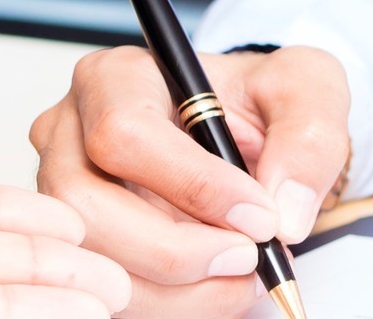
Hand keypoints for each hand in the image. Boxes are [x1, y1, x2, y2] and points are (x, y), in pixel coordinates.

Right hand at [31, 45, 350, 317]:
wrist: (254, 130)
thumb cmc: (262, 100)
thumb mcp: (307, 90)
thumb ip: (307, 138)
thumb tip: (284, 214)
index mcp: (118, 77)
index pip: (125, 135)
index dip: (193, 186)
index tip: (259, 218)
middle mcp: (72, 133)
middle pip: (87, 206)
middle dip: (175, 252)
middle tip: (247, 259)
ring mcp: (64, 191)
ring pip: (93, 259)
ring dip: (176, 292)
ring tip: (243, 279)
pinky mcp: (80, 242)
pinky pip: (107, 289)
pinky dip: (170, 305)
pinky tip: (217, 288)